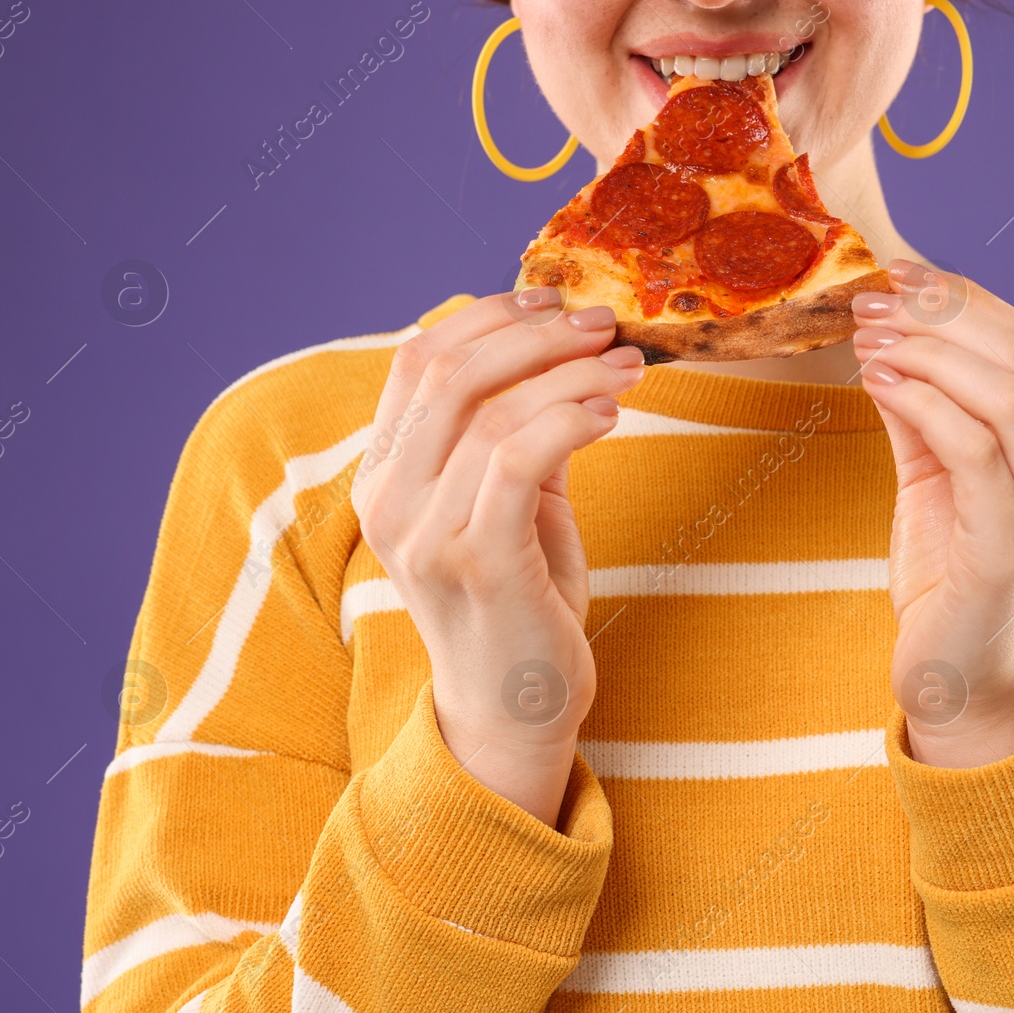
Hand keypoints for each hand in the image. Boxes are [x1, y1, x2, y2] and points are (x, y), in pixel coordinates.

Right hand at [351, 290, 643, 825]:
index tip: (554, 300)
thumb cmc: (519, 603)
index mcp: (384, 476)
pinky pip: (520, 459)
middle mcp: (388, 500)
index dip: (487, 317)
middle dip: (539, 334)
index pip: (417, 362)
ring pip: (494, 412)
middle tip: (606, 327)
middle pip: (453, 373)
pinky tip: (612, 414)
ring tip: (629, 370)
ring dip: (573, 375)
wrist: (514, 711)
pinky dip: (571, 419)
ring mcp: (425, 534)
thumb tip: (561, 356)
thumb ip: (514, 436)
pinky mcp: (477, 562)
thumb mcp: (510, 506)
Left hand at [850, 260, 1013, 768]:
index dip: (968, 300)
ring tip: (869, 337)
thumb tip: (891, 339)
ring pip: (1009, 395)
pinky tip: (878, 382)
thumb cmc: (949, 582)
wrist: (958, 686)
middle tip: (875, 301)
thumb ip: (926, 415)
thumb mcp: (937, 481)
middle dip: (945, 314)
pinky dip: (923, 401)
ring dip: (928, 351)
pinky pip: (974, 448)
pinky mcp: (1013, 551)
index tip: (901, 276)